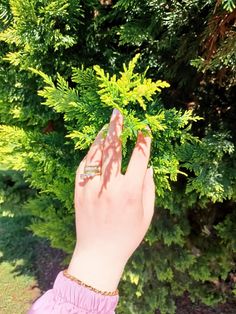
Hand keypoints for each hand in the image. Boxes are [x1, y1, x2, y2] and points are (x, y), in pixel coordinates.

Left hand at [68, 109, 154, 291]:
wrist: (99, 253)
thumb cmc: (127, 236)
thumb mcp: (146, 215)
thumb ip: (148, 189)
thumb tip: (147, 168)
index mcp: (130, 192)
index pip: (139, 158)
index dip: (143, 141)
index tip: (145, 130)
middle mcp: (110, 187)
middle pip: (114, 150)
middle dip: (117, 129)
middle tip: (118, 114)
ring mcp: (92, 189)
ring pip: (95, 155)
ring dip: (101, 138)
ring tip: (105, 126)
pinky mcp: (79, 193)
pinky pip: (82, 167)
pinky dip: (88, 155)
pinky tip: (94, 147)